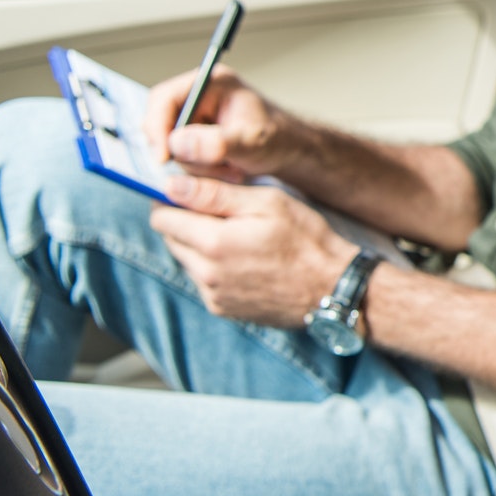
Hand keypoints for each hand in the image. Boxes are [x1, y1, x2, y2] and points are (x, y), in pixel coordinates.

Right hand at [144, 66, 292, 180]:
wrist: (290, 150)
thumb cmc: (278, 137)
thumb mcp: (251, 141)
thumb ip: (217, 142)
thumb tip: (177, 144)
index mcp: (211, 82)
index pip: (164, 98)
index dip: (157, 127)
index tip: (164, 158)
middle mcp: (198, 96)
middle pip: (161, 124)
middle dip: (183, 153)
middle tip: (212, 168)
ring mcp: (195, 117)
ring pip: (170, 146)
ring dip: (196, 165)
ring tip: (229, 169)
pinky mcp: (195, 137)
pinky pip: (181, 158)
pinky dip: (200, 170)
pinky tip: (226, 171)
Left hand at [150, 177, 350, 325]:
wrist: (333, 289)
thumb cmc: (306, 240)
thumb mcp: (268, 203)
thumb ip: (215, 193)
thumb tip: (171, 185)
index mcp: (213, 242)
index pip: (161, 218)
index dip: (172, 201)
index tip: (191, 194)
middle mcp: (205, 274)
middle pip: (171, 240)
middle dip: (187, 223)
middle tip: (223, 214)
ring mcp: (213, 295)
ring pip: (187, 261)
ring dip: (201, 247)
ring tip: (240, 239)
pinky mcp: (223, 309)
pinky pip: (204, 282)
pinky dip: (215, 268)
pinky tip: (246, 261)